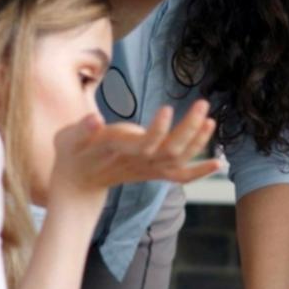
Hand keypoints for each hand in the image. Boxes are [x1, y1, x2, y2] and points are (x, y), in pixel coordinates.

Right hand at [51, 102, 222, 201]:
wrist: (78, 184)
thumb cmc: (73, 154)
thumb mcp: (68, 139)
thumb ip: (82, 130)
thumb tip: (93, 119)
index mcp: (118, 150)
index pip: (142, 143)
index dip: (156, 130)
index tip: (168, 109)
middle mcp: (138, 162)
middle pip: (170, 150)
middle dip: (189, 128)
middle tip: (203, 104)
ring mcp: (148, 170)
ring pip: (179, 160)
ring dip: (198, 142)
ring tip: (211, 120)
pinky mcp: (153, 173)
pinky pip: (180, 175)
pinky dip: (199, 171)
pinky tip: (219, 163)